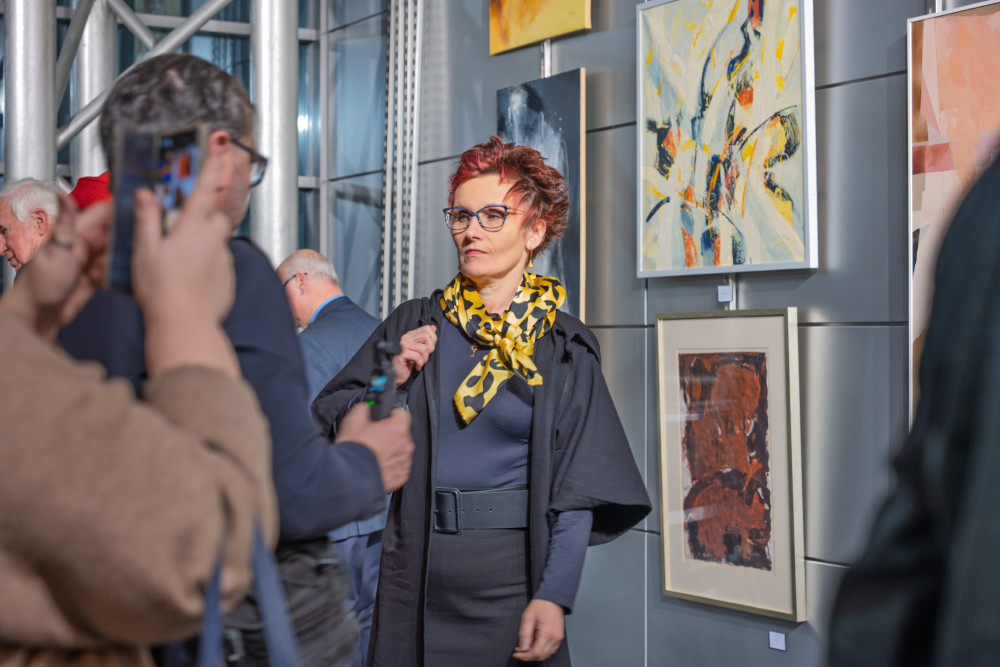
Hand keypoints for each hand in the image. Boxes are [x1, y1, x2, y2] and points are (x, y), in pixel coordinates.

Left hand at [1, 195, 111, 339]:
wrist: (39, 315)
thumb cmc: (41, 284)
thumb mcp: (56, 250)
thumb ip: (65, 223)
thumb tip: (62, 194)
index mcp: (73, 231)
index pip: (104, 213)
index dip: (122, 214)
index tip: (136, 218)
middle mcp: (82, 242)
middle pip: (115, 234)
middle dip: (121, 244)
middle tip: (113, 256)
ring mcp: (89, 258)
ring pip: (117, 252)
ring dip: (116, 262)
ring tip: (99, 272)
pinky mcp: (94, 274)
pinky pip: (113, 269)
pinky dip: (113, 275)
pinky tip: (103, 281)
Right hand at [131, 148, 233, 327]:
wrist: (185, 325)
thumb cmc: (161, 290)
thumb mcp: (145, 250)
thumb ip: (147, 220)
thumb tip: (146, 195)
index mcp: (193, 228)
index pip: (205, 186)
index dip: (213, 162)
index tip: (221, 142)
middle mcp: (214, 239)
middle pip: (215, 213)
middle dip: (204, 209)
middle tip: (186, 217)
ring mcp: (224, 259)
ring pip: (216, 239)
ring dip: (203, 239)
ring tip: (181, 256)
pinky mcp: (228, 277)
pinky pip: (218, 261)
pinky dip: (206, 262)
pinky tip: (189, 275)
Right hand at [336, 403, 414, 492]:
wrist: (347, 477)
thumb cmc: (352, 450)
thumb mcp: (353, 419)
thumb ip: (365, 407)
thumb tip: (367, 407)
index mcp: (398, 429)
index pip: (403, 413)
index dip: (391, 414)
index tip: (383, 418)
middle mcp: (406, 446)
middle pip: (402, 433)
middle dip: (389, 433)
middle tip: (373, 437)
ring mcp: (404, 463)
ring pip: (400, 450)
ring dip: (390, 449)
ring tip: (373, 452)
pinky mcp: (400, 477)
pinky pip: (398, 466)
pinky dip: (390, 464)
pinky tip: (376, 463)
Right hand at [392, 325, 437, 387]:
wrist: (398, 374)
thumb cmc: (409, 362)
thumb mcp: (420, 349)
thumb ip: (426, 339)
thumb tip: (433, 328)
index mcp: (411, 335)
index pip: (427, 328)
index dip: (433, 339)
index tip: (429, 349)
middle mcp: (407, 337)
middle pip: (427, 336)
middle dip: (430, 348)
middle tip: (425, 356)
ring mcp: (403, 345)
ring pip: (424, 348)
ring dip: (425, 359)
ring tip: (420, 363)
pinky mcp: (402, 353)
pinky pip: (417, 356)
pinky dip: (420, 363)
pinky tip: (417, 366)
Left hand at [513, 599, 564, 662]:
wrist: (553, 598)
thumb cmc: (541, 605)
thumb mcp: (527, 617)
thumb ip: (524, 634)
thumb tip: (522, 648)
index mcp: (547, 633)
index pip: (535, 653)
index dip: (524, 656)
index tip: (516, 653)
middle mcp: (555, 638)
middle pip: (541, 656)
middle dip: (528, 656)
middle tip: (519, 651)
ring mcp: (558, 638)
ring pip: (546, 655)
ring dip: (535, 655)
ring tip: (525, 649)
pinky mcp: (559, 637)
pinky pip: (551, 650)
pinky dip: (542, 652)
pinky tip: (535, 647)